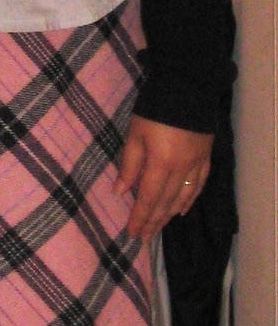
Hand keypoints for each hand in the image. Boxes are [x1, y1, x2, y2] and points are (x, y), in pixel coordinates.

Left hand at [114, 115, 212, 243]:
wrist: (188, 87)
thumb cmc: (154, 110)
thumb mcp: (135, 135)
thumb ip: (129, 165)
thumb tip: (120, 193)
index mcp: (161, 164)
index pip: (148, 198)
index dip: (140, 218)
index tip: (132, 234)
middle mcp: (181, 169)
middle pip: (166, 203)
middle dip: (154, 222)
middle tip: (144, 238)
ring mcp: (196, 164)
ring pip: (183, 198)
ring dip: (169, 215)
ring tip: (158, 228)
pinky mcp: (206, 157)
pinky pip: (198, 186)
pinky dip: (190, 201)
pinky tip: (182, 211)